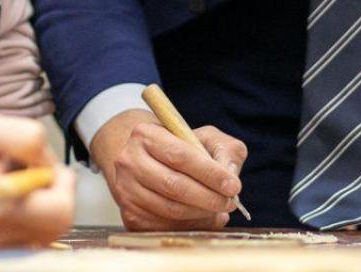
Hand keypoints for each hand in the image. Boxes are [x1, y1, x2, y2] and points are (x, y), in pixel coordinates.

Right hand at [0, 114, 73, 247]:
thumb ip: (31, 140)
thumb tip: (51, 167)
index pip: (59, 211)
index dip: (63, 186)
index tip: (50, 170)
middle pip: (57, 227)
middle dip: (55, 198)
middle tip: (36, 178)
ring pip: (43, 235)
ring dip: (40, 210)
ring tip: (16, 190)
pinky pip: (25, 242)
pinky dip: (25, 222)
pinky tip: (7, 205)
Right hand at [90, 109, 245, 229]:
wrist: (148, 162)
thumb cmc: (182, 147)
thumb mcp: (206, 138)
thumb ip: (225, 150)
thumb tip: (230, 175)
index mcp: (145, 134)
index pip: (179, 155)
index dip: (209, 173)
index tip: (233, 185)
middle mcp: (129, 161)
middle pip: (173, 185)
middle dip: (208, 197)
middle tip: (230, 202)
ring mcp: (126, 190)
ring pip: (169, 209)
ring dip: (201, 214)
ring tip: (220, 209)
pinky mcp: (130, 215)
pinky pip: (164, 226)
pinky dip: (190, 226)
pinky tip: (204, 218)